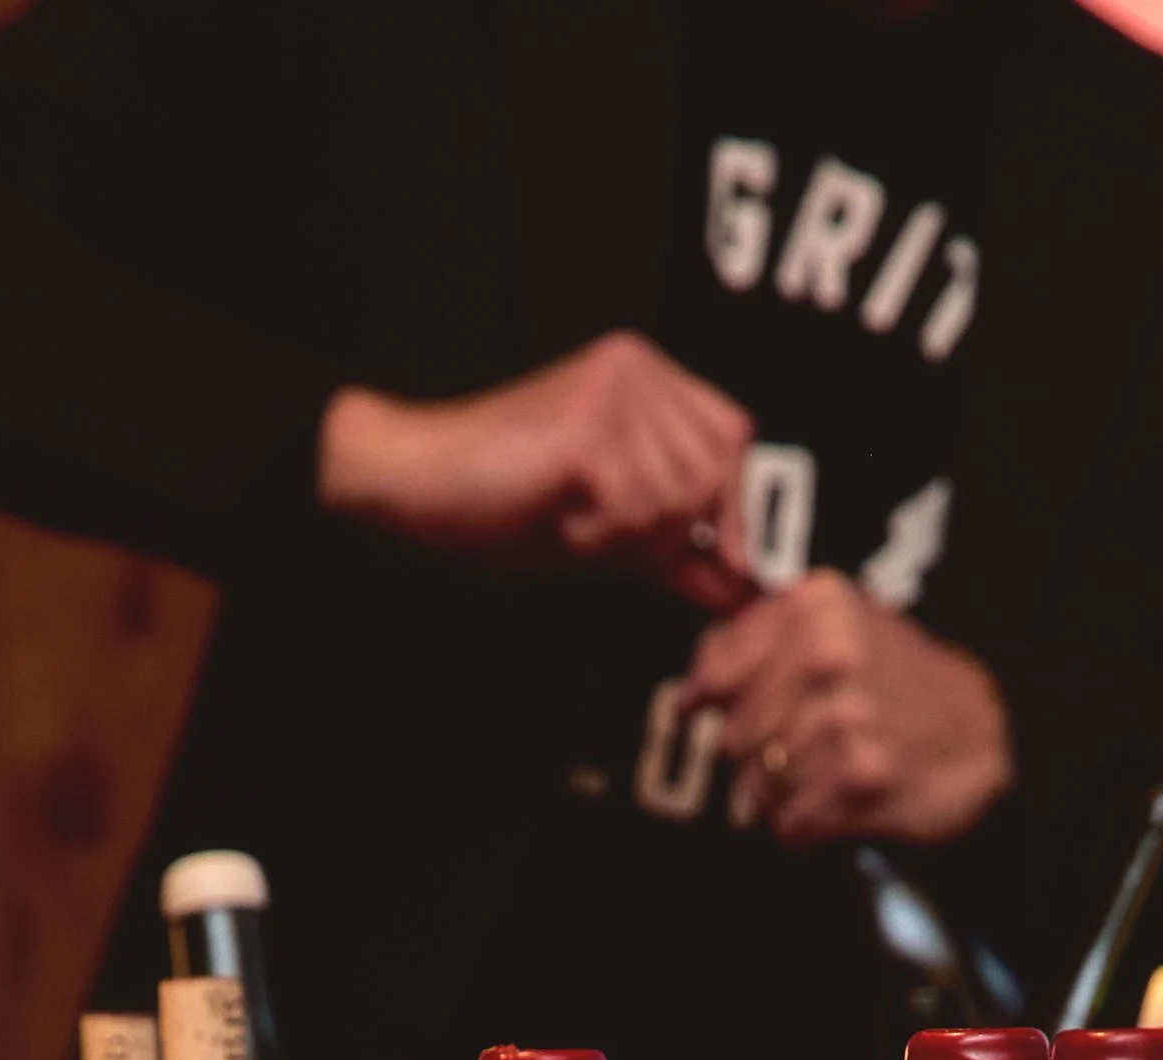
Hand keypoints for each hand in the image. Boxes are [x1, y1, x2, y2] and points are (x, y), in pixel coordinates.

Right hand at [316, 333, 752, 607]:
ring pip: (671, 506)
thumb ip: (677, 549)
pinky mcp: (588, 430)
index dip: (728, 507)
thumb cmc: (499, 502)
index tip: (713, 556)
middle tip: (592, 527)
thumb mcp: (607, 529)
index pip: (730, 441)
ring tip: (563, 514)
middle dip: (662, 532)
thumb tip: (747, 587)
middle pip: (707, 480)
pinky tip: (550, 515)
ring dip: (619, 539)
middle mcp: (636, 369)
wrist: (415, 483)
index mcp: (645, 375)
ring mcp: (613, 393)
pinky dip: (591, 541)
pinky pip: (627, 519)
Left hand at [681, 572, 1012, 845]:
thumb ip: (761, 640)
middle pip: (735, 738)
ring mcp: (844, 721)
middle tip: (793, 755)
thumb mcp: (839, 627)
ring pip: (757, 787)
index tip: (709, 713)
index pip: (716, 672)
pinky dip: (803, 829)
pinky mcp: (858, 781)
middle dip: (755, 759)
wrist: (984, 734)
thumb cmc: (902, 681)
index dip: (709, 703)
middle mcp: (829, 658)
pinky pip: (789, 825)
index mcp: (817, 607)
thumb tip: (692, 692)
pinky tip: (833, 808)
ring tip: (822, 779)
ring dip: (780, 798)